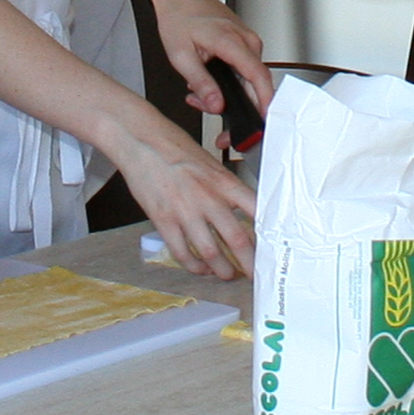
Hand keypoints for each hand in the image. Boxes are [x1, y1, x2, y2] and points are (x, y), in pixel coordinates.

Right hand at [113, 129, 256, 278]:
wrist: (141, 140)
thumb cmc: (175, 147)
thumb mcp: (210, 163)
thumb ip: (225, 187)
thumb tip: (242, 211)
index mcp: (224, 182)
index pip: (256, 211)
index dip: (267, 233)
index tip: (272, 247)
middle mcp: (208, 198)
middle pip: (238, 239)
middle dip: (249, 263)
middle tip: (254, 274)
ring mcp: (185, 211)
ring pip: (211, 252)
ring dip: (222, 270)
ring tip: (227, 275)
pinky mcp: (164, 220)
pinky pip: (182, 252)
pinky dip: (193, 266)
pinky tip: (199, 268)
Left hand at [147, 0, 274, 123]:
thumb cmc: (179, 15)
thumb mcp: (180, 54)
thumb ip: (201, 82)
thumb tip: (216, 104)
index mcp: (232, 41)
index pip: (259, 76)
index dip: (264, 101)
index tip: (263, 118)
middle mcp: (247, 41)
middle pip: (252, 84)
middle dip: (230, 103)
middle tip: (203, 105)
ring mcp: (247, 41)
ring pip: (246, 79)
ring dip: (224, 92)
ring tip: (198, 91)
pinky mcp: (244, 43)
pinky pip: (243, 69)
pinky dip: (226, 80)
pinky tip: (206, 78)